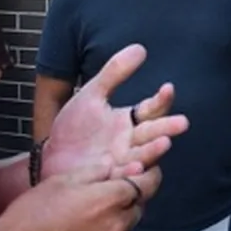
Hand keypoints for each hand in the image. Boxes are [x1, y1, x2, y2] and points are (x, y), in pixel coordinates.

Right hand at [0, 163, 159, 230]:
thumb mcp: (63, 180)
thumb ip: (96, 172)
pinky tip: (87, 227)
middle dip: (132, 194)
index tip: (147, 170)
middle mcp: (116, 225)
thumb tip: (115, 167)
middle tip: (114, 187)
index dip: (150, 174)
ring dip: (120, 214)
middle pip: (139, 205)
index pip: (147, 184)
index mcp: (110, 200)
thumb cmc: (32, 214)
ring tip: (95, 208)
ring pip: (128, 224)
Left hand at [41, 44, 188, 181]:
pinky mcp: (112, 182)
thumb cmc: (73, 129)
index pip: (151, 109)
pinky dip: (130, 175)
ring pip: (145, 157)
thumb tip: (140, 48)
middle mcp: (132, 142)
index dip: (161, 99)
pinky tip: (130, 168)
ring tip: (163, 144)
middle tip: (182, 122)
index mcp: (128, 121)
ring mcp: (123, 163)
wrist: (49, 160)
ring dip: (154, 151)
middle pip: (155, 134)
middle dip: (168, 128)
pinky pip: (126, 180)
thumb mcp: (91, 96)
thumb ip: (114, 73)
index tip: (168, 87)